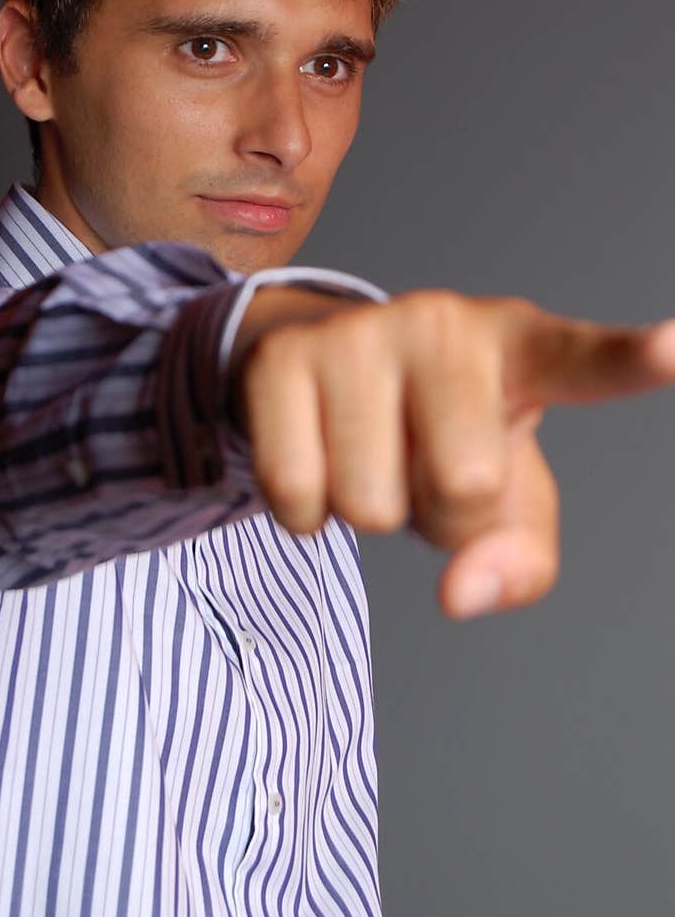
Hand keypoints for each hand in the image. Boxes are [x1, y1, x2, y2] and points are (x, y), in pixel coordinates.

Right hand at [228, 287, 674, 618]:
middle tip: (418, 464)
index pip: (585, 360)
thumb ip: (519, 559)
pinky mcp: (283, 357)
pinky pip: (295, 491)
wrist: (318, 363)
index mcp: (520, 348)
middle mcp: (442, 322)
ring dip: (366, 509)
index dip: (633, 358)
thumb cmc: (435, 433)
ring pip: (370, 501)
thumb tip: (462, 595)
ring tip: (366, 452)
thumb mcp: (503, 499)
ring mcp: (358, 333)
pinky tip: (312, 456)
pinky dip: (303, 511)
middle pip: (464, 485)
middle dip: (436, 510)